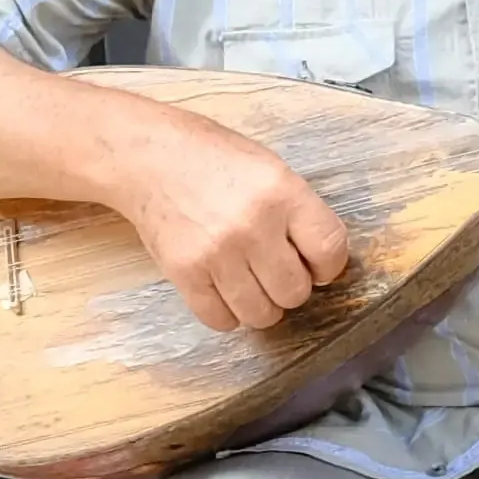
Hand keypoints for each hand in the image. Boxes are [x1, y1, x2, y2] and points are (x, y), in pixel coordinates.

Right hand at [111, 102, 358, 334]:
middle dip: (290, 286)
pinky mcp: (185, 274)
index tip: (317, 266)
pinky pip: (221, 320)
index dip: (328, 266)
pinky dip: (227, 313)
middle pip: (295, 291)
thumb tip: (322, 264)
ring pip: (261, 314)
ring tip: (249, 281)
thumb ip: (298, 212)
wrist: (148, 158)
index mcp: (282, 192)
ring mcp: (217, 253)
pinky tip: (223, 288)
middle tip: (274, 269)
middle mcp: (253, 226)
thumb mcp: (270, 168)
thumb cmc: (212, 159)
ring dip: (260, 304)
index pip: (330, 251)